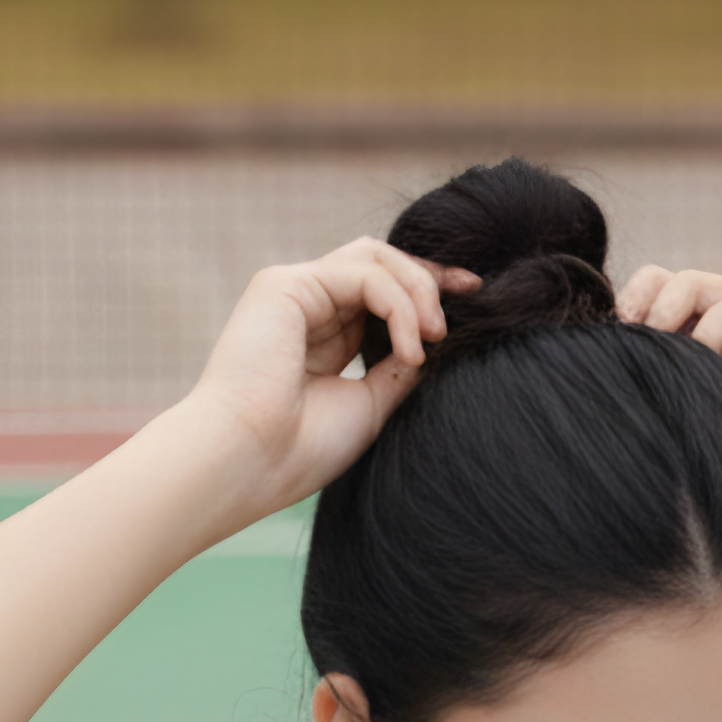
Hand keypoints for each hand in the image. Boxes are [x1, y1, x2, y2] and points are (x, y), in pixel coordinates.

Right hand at [190, 238, 473, 513]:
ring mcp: (293, 290)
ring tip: (435, 337)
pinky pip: (363, 274)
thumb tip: (433, 345)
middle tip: (468, 299)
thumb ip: (398, 369)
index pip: (380, 290)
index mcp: (321, 335)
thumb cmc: (299, 449)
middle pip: (380, 260)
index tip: (474, 297)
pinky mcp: (284, 285)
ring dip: (417, 291)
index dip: (427, 289)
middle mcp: (305, 305)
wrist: (246, 464)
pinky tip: (412, 347)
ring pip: (374, 257)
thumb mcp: (369, 405)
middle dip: (429, 275)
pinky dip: (399, 305)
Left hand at [617, 266, 721, 525]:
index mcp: (708, 357)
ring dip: (661, 310)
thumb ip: (666, 409)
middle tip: (618, 342)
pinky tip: (700, 361)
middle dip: (632, 306)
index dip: (620, 327)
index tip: (598, 360)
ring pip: (691, 283)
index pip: (647, 316)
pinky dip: (708, 328)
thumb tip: (598, 399)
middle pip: (661, 285)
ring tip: (650, 345)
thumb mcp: (705, 441)